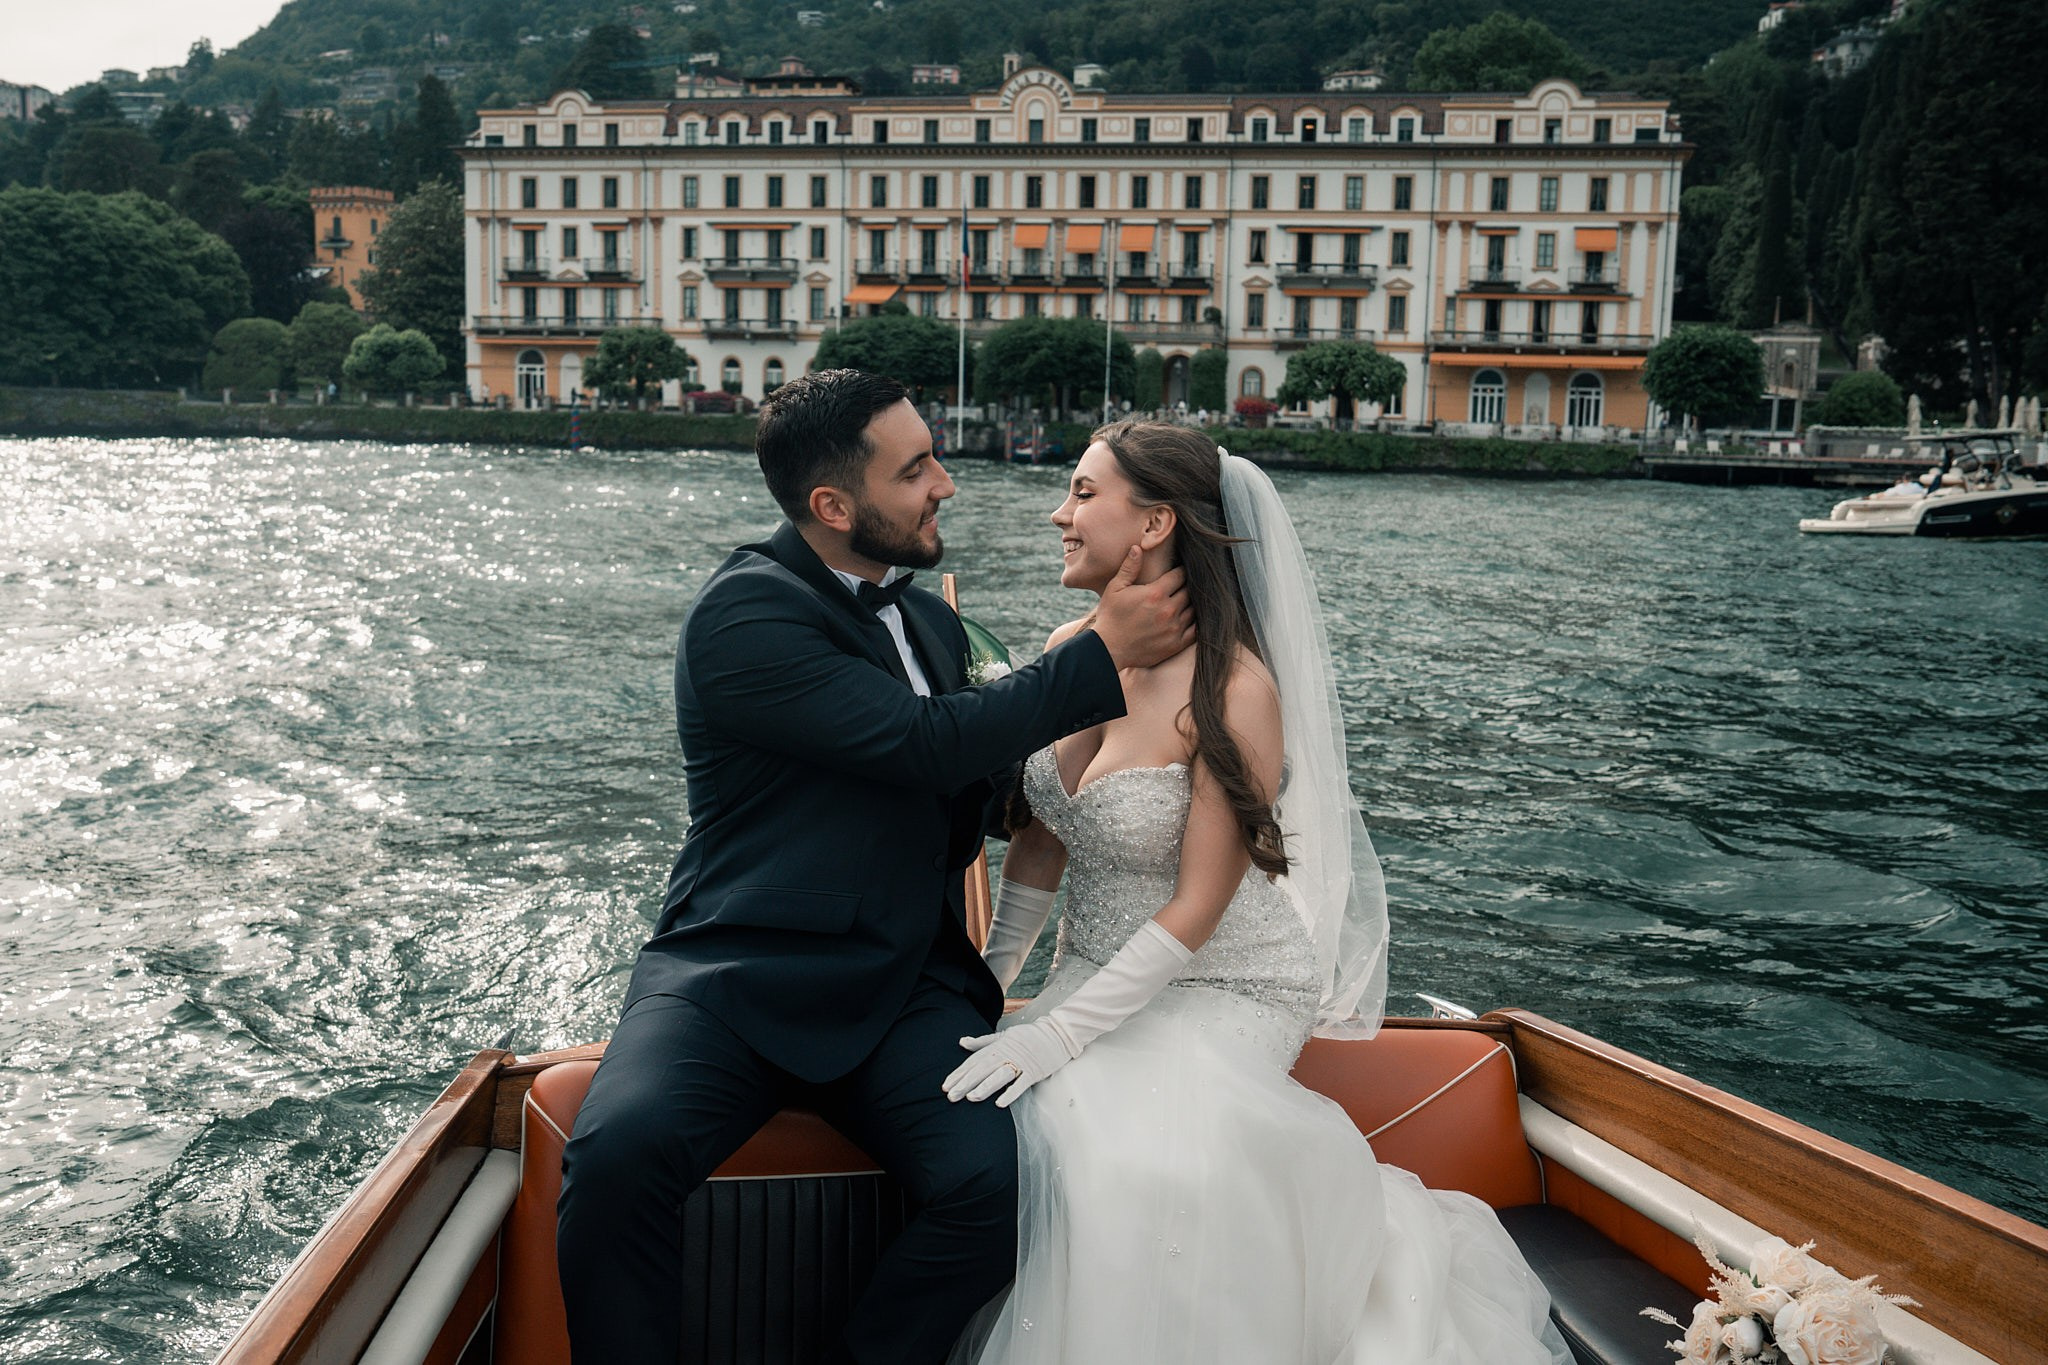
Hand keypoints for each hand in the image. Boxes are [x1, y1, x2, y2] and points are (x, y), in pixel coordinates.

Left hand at [943, 1019, 1073, 1106]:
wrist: (1058, 1033)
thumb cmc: (1029, 1036)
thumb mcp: (1003, 1035)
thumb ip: (982, 1042)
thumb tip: (962, 1042)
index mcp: (998, 1046)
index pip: (974, 1061)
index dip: (959, 1073)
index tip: (946, 1085)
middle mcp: (1007, 1053)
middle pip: (983, 1069)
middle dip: (966, 1082)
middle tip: (951, 1096)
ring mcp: (1021, 1063)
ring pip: (999, 1075)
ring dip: (985, 1087)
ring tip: (971, 1097)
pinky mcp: (1034, 1072)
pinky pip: (1021, 1084)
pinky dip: (1011, 1093)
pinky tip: (1000, 1103)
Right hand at [1091, 548, 1195, 669]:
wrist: (1108, 650)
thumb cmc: (1110, 617)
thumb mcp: (1115, 589)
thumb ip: (1129, 568)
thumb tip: (1138, 547)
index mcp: (1155, 593)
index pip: (1180, 575)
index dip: (1180, 571)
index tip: (1178, 571)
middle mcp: (1168, 610)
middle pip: (1189, 591)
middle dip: (1187, 587)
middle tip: (1182, 586)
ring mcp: (1174, 628)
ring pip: (1194, 610)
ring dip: (1191, 604)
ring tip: (1185, 601)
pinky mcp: (1176, 644)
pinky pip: (1196, 630)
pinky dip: (1195, 622)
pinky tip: (1188, 618)